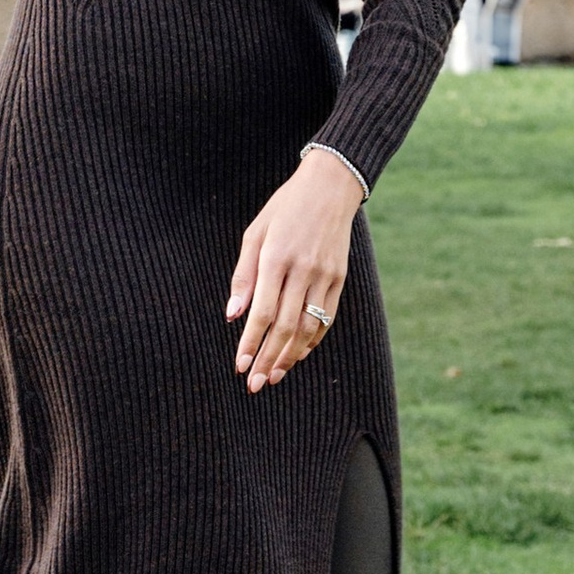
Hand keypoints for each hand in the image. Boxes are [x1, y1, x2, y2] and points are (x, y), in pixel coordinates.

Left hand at [226, 150, 360, 391]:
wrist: (330, 188)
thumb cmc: (284, 209)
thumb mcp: (255, 233)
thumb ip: (243, 275)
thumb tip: (232, 314)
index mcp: (276, 258)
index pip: (262, 312)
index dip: (250, 343)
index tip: (240, 366)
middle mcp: (303, 270)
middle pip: (285, 327)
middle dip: (268, 359)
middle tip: (254, 384)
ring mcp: (325, 276)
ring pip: (308, 328)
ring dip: (290, 356)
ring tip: (274, 376)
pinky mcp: (340, 279)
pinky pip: (326, 318)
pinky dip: (312, 341)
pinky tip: (298, 354)